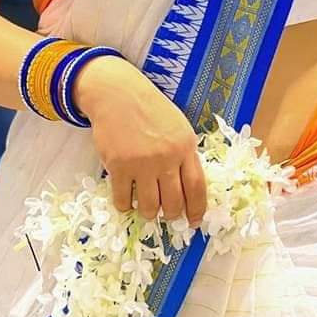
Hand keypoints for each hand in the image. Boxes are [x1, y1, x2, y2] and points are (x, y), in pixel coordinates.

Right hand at [74, 56, 206, 227]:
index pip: (198, 187)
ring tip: (146, 206)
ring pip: (149, 207)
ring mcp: (142, 163)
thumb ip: (184, 154)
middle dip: (171, 214)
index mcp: (186, 146)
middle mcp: (167, 157)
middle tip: (166, 213)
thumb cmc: (150, 110)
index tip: (193, 222)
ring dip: (148, 213)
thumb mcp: (178, 127)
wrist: (118, 95)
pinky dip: (125, 205)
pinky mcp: (118, 166)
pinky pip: (124, 201)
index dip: (197, 210)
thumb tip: (189, 190)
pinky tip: (126, 198)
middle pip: (174, 203)